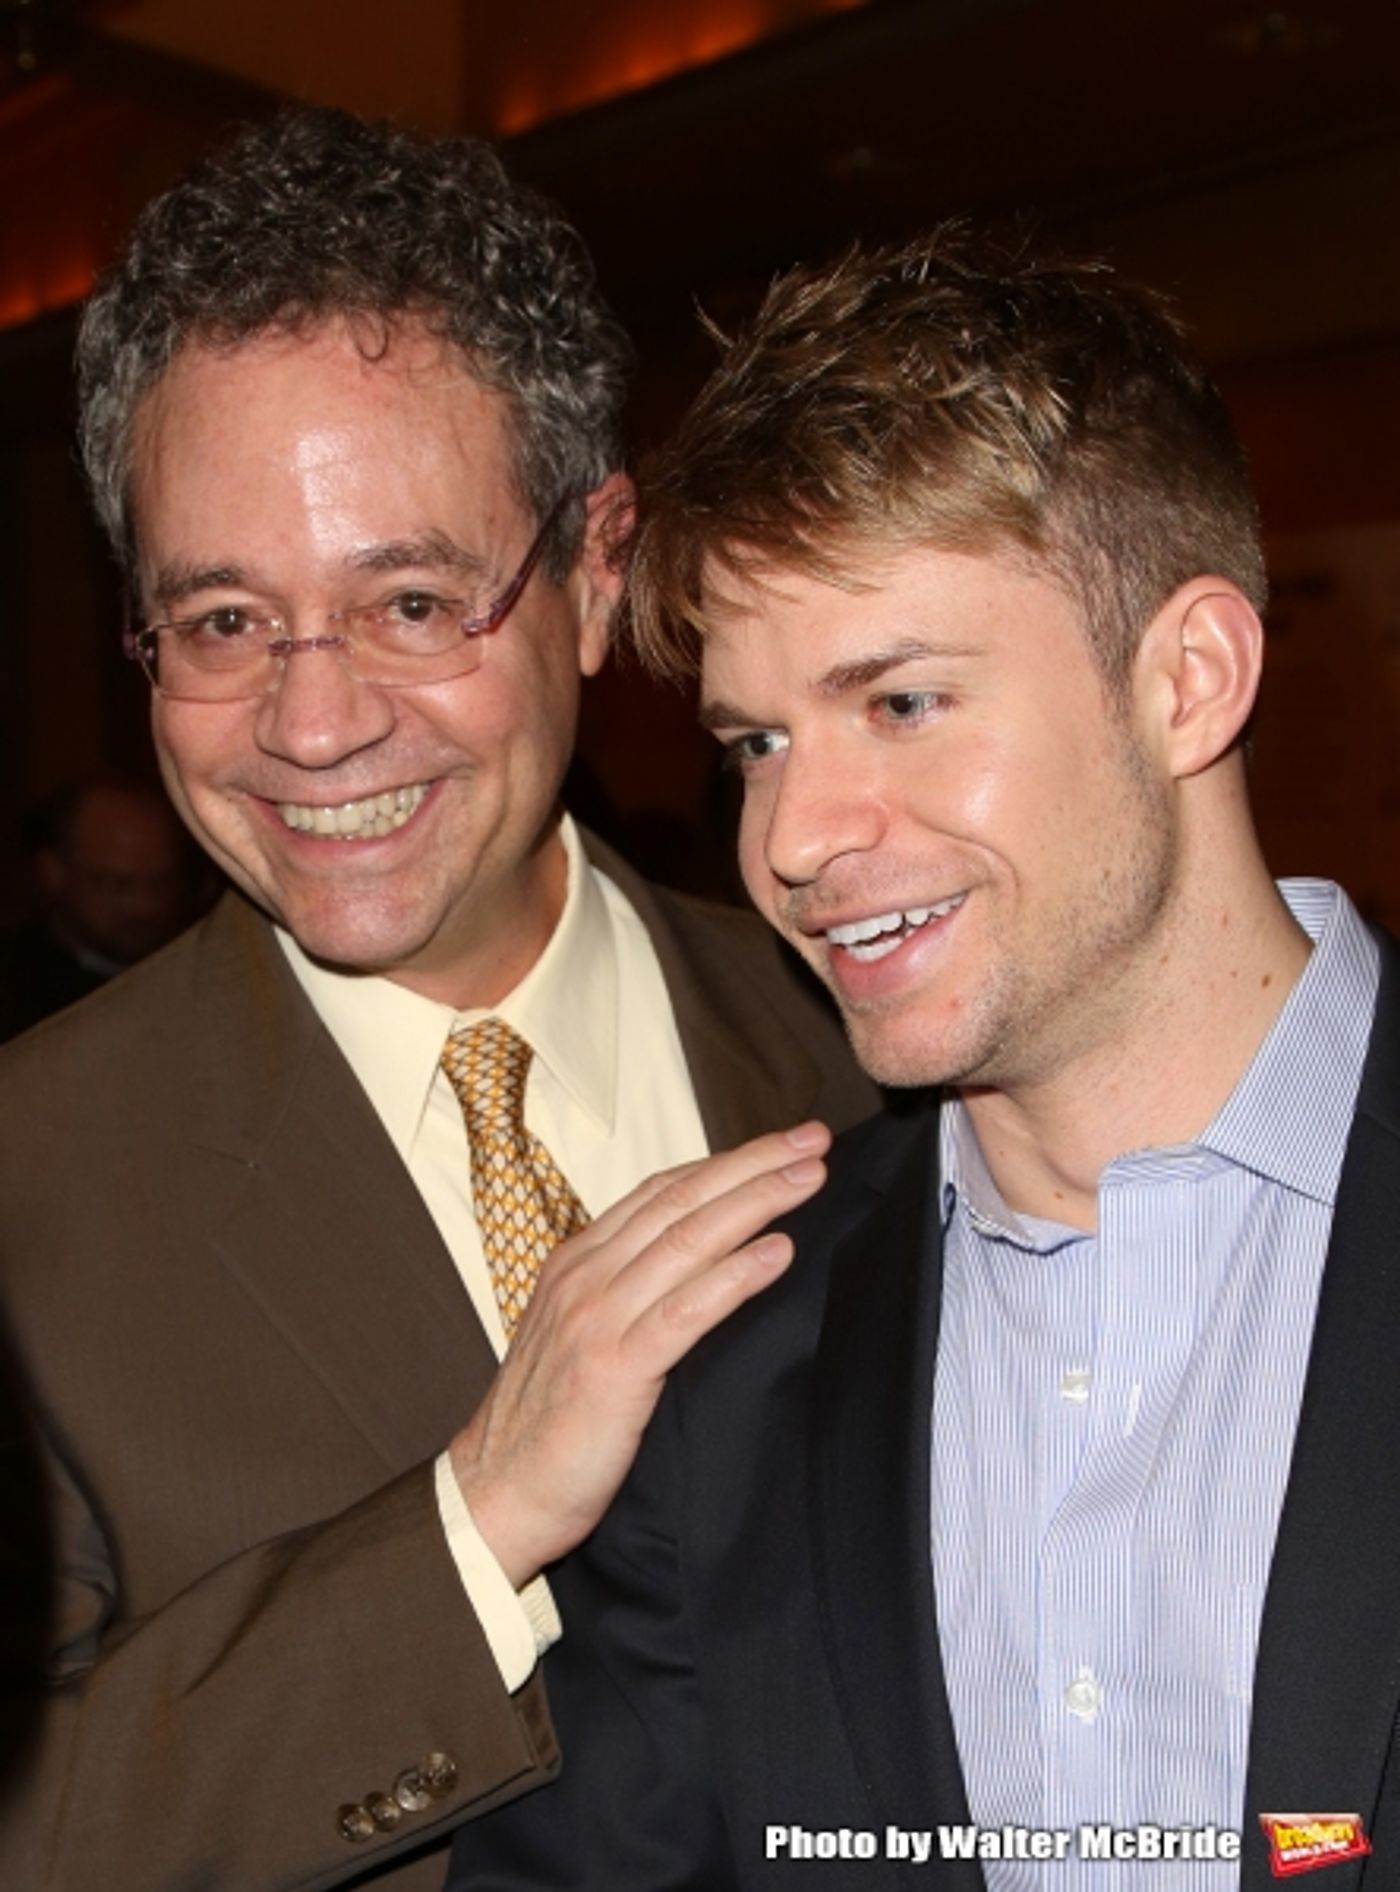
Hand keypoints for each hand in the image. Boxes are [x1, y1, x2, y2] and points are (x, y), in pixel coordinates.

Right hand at [450, 1122, 830, 1587]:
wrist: (494, 1493)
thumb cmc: (548, 1424)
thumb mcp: (581, 1336)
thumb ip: (628, 1295)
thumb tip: (701, 1268)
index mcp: (577, 1263)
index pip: (660, 1191)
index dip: (724, 1162)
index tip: (781, 1145)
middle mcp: (585, 1277)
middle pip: (681, 1200)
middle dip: (754, 1164)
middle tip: (813, 1140)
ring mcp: (597, 1319)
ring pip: (688, 1240)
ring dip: (757, 1201)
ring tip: (809, 1179)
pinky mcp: (614, 1369)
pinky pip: (685, 1311)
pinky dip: (735, 1276)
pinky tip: (777, 1254)